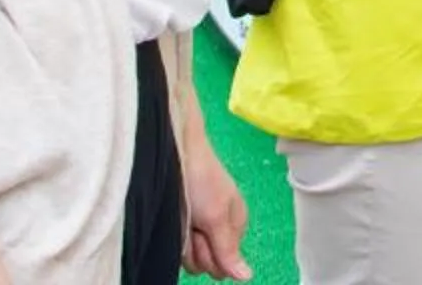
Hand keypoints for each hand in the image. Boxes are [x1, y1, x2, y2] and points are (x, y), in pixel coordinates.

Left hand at [182, 129, 250, 279]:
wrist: (175, 149)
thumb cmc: (202, 177)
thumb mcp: (217, 216)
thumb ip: (228, 250)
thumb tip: (247, 277)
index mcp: (236, 227)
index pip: (225, 266)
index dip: (211, 255)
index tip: (206, 233)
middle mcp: (218, 230)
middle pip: (206, 264)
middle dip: (196, 249)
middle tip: (194, 222)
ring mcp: (198, 227)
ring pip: (188, 257)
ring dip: (183, 240)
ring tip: (183, 215)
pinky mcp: (181, 224)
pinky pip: (177, 244)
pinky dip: (174, 233)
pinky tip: (175, 217)